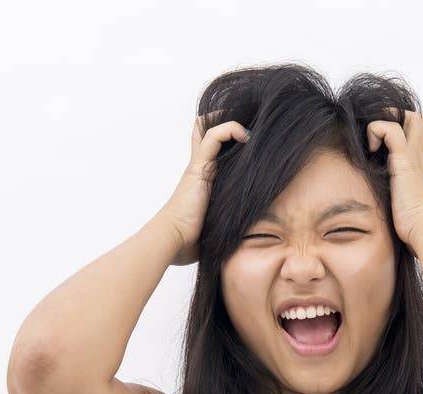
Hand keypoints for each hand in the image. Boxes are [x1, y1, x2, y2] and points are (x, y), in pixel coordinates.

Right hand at [160, 113, 250, 265]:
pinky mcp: (199, 168)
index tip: (248, 142)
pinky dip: (230, 129)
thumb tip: (249, 236)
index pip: (209, 149)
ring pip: (208, 126)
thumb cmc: (189, 242)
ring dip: (231, 121)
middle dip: (225, 122)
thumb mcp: (215, 227)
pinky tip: (245, 137)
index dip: (226, 137)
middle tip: (247, 130)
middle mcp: (198, 169)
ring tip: (250, 132)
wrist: (172, 240)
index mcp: (201, 181)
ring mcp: (198, 166)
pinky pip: (213, 137)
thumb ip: (226, 222)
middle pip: (204, 130)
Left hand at [366, 109, 422, 250]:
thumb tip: (382, 205)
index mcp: (421, 167)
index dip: (401, 132)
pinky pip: (389, 128)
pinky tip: (371, 151)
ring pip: (408, 116)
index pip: (418, 136)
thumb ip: (395, 198)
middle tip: (378, 139)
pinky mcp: (404, 160)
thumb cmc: (415, 227)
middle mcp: (420, 157)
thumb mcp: (404, 207)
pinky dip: (376, 131)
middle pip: (418, 119)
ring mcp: (414, 156)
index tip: (381, 149)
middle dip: (395, 118)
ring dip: (386, 119)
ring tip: (374, 142)